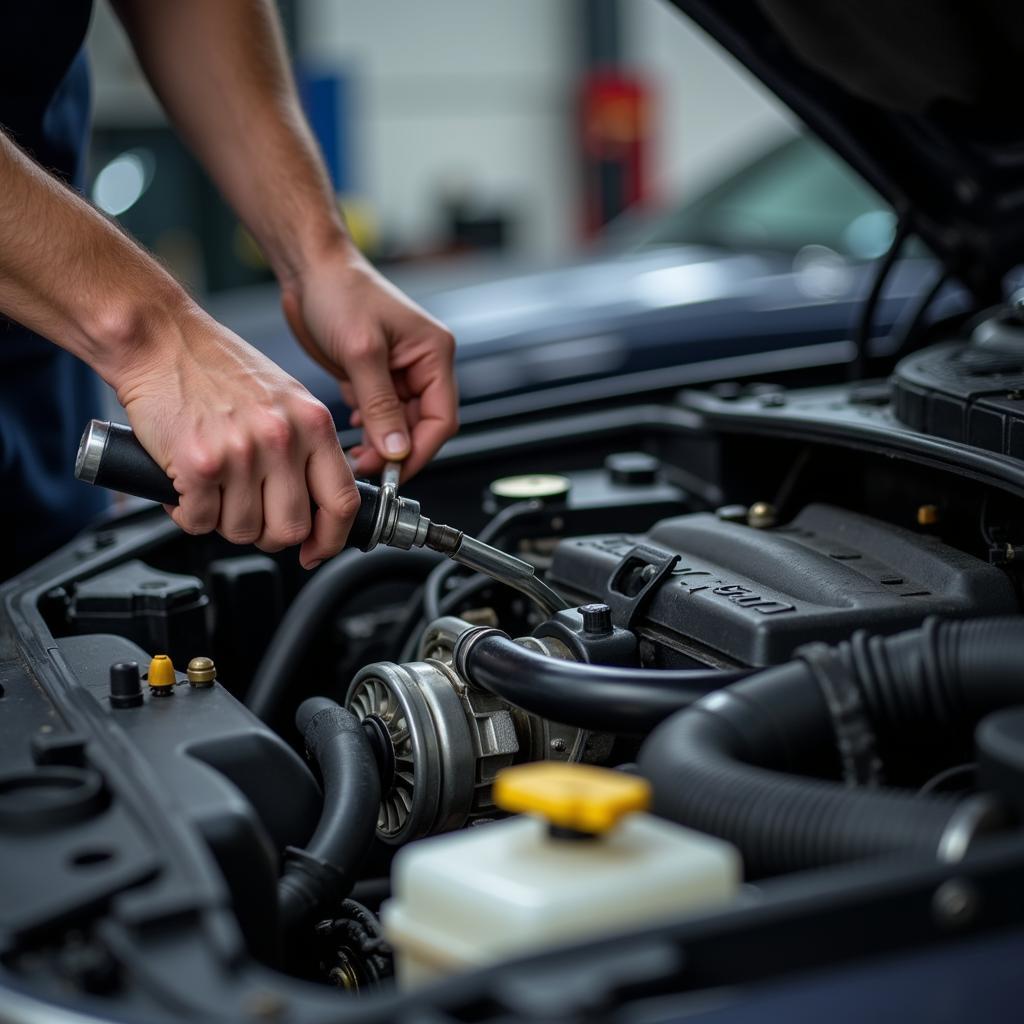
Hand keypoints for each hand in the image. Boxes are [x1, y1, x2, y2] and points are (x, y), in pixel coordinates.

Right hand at [113, 301, 358, 568]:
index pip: (342, 501)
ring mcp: (242, 453)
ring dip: (222, 522)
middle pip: (290, 529)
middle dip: (267, 534)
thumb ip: (307, 446)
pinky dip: (188, 515)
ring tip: (213, 490)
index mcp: (313, 422)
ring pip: (242, 530)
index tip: (316, 550)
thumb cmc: (217, 366)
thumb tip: (317, 504)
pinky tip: (186, 489)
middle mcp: (283, 438)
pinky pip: (199, 521)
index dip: (330, 539)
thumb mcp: (286, 399)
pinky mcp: (199, 464)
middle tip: (249, 516)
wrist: (160, 339)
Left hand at [281, 244, 457, 478]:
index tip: (393, 472)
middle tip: (365, 466)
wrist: (309, 269)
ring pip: (399, 425)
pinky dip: (367, 427)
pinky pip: (380, 414)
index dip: (420, 451)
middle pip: (422, 426)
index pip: (442, 419)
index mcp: (435, 354)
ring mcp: (400, 372)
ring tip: (354, 452)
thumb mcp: (361, 352)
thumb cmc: (340, 292)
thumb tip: (397, 449)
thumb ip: (381, 405)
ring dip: (379, 441)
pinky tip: (350, 427)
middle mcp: (423, 365)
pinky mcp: (376, 376)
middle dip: (395, 450)